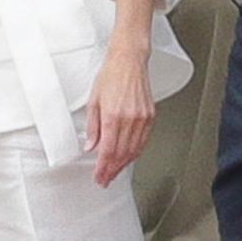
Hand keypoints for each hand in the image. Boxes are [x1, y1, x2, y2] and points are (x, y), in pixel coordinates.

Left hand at [85, 43, 155, 186]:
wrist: (129, 60)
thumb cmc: (111, 75)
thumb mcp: (94, 101)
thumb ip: (93, 126)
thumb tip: (91, 145)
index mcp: (113, 116)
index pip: (108, 151)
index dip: (103, 168)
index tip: (99, 177)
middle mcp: (130, 119)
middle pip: (121, 154)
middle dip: (112, 170)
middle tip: (105, 179)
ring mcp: (142, 118)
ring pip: (134, 150)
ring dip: (124, 164)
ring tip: (115, 172)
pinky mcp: (150, 116)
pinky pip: (143, 141)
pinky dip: (135, 152)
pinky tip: (128, 157)